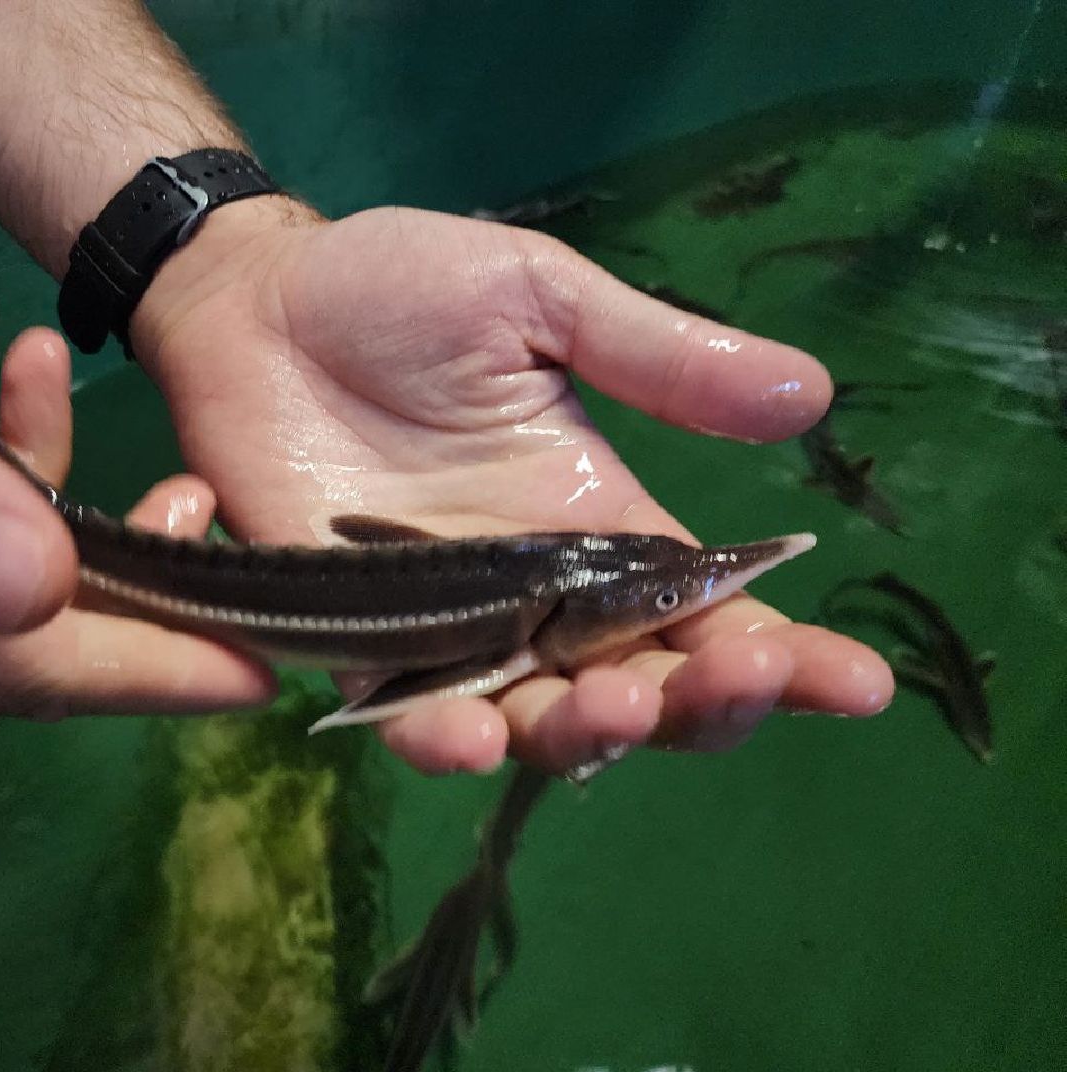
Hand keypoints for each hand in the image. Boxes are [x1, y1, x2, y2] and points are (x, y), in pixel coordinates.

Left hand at [131, 200, 893, 774]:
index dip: (787, 656)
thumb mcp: (542, 301)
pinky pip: (407, 713)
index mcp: (600, 524)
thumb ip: (658, 357)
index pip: (710, 612)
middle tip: (725, 679)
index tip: (856, 682)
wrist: (259, 301)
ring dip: (588, 735)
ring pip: (538, 723)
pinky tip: (474, 737)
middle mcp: (538, 597)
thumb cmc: (400, 291)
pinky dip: (443, 737)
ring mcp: (447, 627)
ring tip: (618, 708)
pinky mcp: (354, 640)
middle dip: (700, 706)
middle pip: (644, 690)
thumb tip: (814, 394)